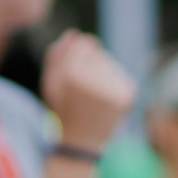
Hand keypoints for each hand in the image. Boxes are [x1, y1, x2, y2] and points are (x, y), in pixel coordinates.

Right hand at [40, 31, 134, 154]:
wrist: (81, 144)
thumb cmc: (62, 110)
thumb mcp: (50, 83)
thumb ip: (56, 55)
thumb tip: (74, 34)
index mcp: (71, 75)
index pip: (84, 42)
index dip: (78, 55)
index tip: (74, 72)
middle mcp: (93, 80)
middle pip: (99, 52)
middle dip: (91, 66)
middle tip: (83, 92)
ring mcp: (112, 88)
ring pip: (110, 64)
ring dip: (103, 76)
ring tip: (93, 99)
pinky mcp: (127, 96)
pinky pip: (121, 77)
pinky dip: (114, 87)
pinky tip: (105, 104)